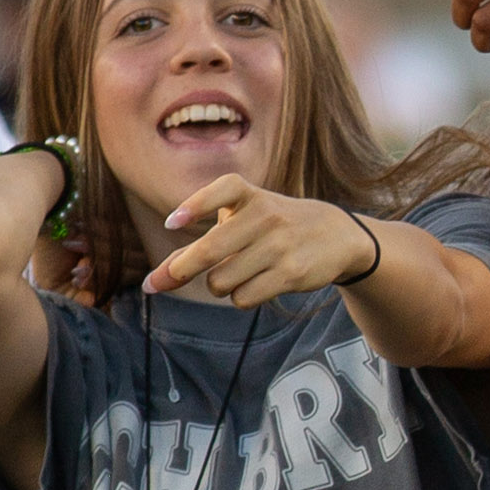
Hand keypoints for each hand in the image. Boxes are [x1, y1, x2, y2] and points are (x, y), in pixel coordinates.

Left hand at [146, 179, 385, 305]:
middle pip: (208, 251)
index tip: (173, 223)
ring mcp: (279, 245)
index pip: (220, 192)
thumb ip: (201, 243)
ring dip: (219, 285)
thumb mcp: (242, 220)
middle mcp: (264, 215)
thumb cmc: (271, 227)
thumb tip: (158, 279)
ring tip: (237, 273)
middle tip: (154, 285)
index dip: (194, 207)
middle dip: (178, 271)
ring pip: (221, 281)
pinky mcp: (291, 273)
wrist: (336, 235)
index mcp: (248, 194)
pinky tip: (256, 284)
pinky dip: (240, 297)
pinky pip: (243, 297)